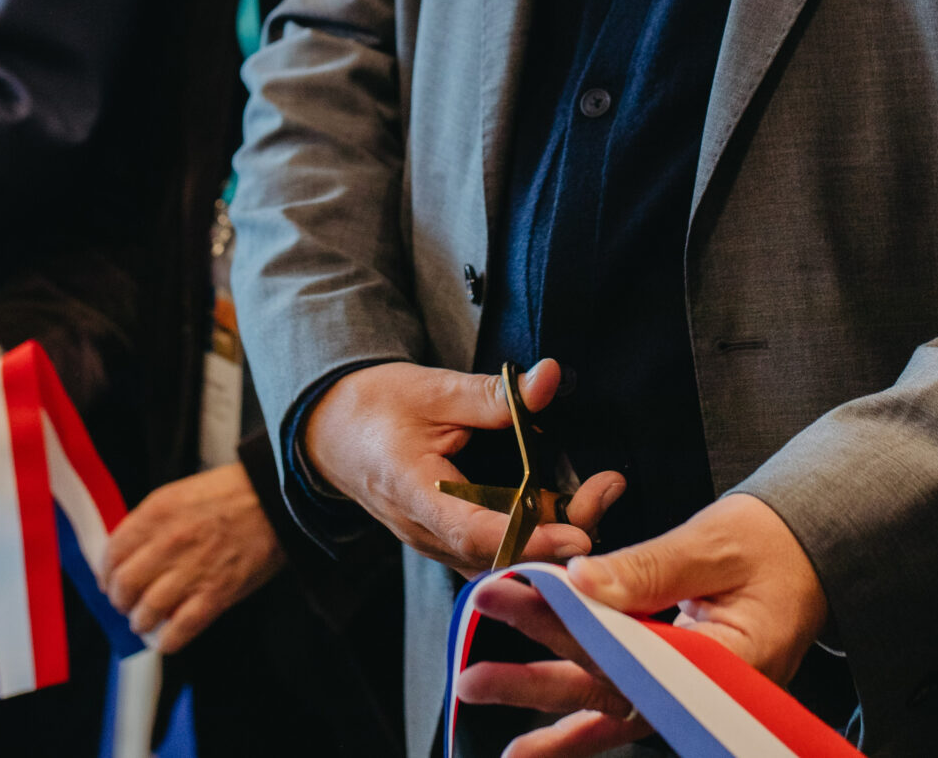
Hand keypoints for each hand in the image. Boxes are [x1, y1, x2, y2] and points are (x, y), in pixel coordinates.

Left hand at [101, 463, 286, 652]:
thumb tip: (128, 552)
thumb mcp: (179, 493)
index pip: (112, 552)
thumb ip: (151, 521)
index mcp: (156, 513)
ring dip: (140, 621)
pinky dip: (167, 640)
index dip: (106, 572)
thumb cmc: (231, 493)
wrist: (276, 499)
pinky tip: (166, 638)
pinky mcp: (215, 595)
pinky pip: (180, 630)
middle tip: (125, 603)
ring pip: (145, 611)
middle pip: (124, 585)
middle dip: (119, 600)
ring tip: (144, 620)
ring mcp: (191, 571)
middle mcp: (168, 543)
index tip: (109, 580)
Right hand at [303, 359, 624, 579]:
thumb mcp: (431, 390)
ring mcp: (437, 543)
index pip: (476, 533)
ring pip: (506, 557)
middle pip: (503, 554)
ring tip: (601, 490)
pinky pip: (498, 549)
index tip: (579, 532)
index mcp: (414, 495)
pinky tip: (569, 502)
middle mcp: (426, 533)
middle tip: (608, 488)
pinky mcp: (448, 540)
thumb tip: (549, 378)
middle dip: (563, 530)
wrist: (329, 432)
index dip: (530, 538)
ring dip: (556, 531)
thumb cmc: (373, 408)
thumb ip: (493, 394)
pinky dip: (536, 531)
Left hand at [455, 493, 831, 757]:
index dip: (562, 627)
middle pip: (609, 691)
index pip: (628, 650)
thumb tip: (579, 582)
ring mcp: (692, 693)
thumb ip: (648, 567)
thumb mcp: (714, 544)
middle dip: (535, 685)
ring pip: (610, 708)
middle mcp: (705, 692)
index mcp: (725, 661)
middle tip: (472, 678)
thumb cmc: (775, 544)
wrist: (815, 551)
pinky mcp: (680, 682)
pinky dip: (583, 721)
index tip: (508, 597)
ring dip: (548, 711)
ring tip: (489, 716)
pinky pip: (625, 704)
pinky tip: (539, 737)